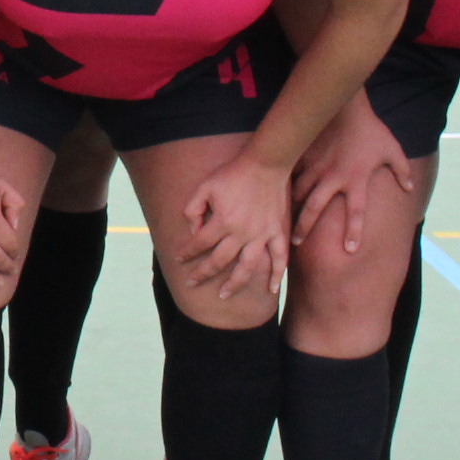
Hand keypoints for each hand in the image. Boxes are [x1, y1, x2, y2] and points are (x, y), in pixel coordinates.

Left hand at [178, 152, 292, 302]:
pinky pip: (280, 258)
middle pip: (219, 261)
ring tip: (223, 295)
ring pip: (247, 267)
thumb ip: (193, 209)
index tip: (179, 260)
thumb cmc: (233, 174)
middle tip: (191, 284)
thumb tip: (193, 230)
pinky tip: (272, 290)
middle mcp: (241, 233)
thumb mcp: (204, 187)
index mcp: (222, 222)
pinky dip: (277, 275)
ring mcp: (262, 235)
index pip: (199, 244)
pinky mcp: (278, 232)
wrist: (265, 164)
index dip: (187, 253)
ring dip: (234, 284)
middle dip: (202, 274)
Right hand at [292, 95, 412, 255]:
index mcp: (356, 181)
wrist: (348, 108)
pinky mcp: (306, 157)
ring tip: (282, 221)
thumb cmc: (372, 130)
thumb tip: (409, 188)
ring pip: (298, 193)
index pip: (356, 213)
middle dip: (304, 227)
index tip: (349, 250)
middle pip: (315, 208)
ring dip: (291, 208)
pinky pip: (293, 174)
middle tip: (294, 243)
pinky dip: (286, 185)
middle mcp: (334, 179)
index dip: (353, 232)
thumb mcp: (393, 150)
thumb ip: (402, 171)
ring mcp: (317, 168)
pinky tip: (277, 195)